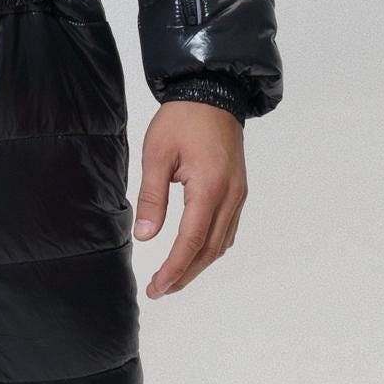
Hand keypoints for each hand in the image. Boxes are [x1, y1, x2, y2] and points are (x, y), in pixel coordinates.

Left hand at [133, 101, 246, 298]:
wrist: (213, 93)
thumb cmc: (183, 119)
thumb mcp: (157, 155)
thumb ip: (151, 198)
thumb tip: (144, 236)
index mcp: (209, 187)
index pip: (191, 241)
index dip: (174, 269)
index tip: (157, 287)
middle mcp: (230, 195)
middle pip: (210, 249)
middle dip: (185, 274)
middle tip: (161, 290)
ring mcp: (238, 194)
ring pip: (222, 242)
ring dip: (199, 264)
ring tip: (174, 278)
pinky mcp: (238, 190)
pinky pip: (228, 229)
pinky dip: (210, 247)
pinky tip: (194, 253)